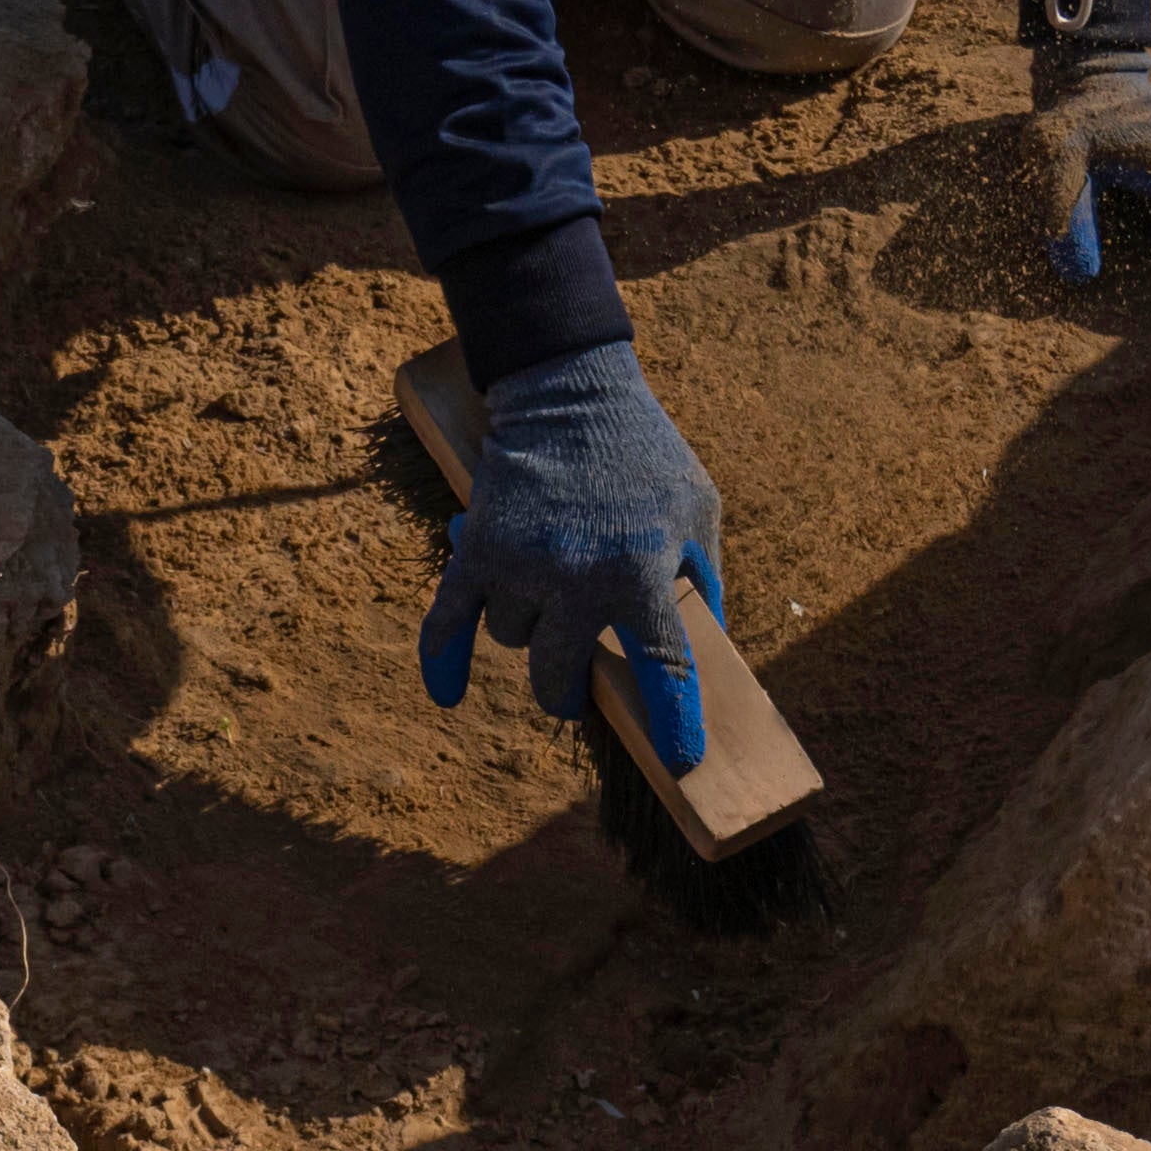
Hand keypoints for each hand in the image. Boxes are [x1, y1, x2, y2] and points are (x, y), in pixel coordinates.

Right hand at [410, 336, 733, 772]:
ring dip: (526, 629)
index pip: (663, 668)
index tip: (682, 761)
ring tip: (539, 591)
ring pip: (512, 641)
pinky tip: (447, 694)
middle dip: (566, 691)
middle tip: (572, 685)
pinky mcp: (477, 548)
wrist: (570, 389)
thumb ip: (703, 580)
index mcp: (641, 572)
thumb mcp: (697, 509)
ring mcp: (521, 565)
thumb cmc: (645, 454)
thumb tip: (708, 649)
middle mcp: (578, 578)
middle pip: (561, 676)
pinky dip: (443, 661)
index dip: (673, 722)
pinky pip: (448, 621)